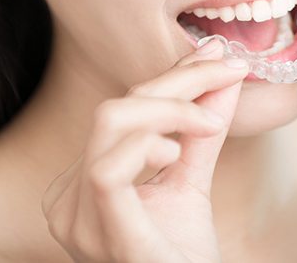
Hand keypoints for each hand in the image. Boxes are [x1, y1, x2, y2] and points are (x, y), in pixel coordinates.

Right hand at [41, 40, 248, 262]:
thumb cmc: (183, 256)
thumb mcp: (192, 180)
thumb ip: (202, 129)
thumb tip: (224, 73)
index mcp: (84, 180)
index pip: (124, 108)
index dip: (172, 74)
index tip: (217, 55)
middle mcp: (70, 196)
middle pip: (117, 107)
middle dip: (175, 81)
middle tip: (226, 72)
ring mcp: (77, 219)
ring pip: (110, 124)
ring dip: (168, 109)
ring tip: (207, 123)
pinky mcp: (102, 236)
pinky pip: (108, 170)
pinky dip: (147, 145)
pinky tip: (174, 154)